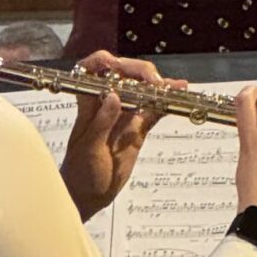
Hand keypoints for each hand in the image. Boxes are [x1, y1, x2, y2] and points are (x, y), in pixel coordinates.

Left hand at [61, 52, 166, 218]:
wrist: (87, 195)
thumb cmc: (79, 172)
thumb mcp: (88, 148)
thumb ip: (101, 123)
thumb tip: (114, 97)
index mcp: (88, 104)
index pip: (91, 71)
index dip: (102, 61)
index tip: (117, 64)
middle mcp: (107, 104)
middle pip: (124, 76)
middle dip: (140, 72)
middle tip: (154, 80)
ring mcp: (124, 116)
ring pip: (142, 92)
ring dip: (159, 85)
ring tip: (176, 85)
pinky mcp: (137, 129)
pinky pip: (152, 112)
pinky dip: (164, 104)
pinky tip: (177, 98)